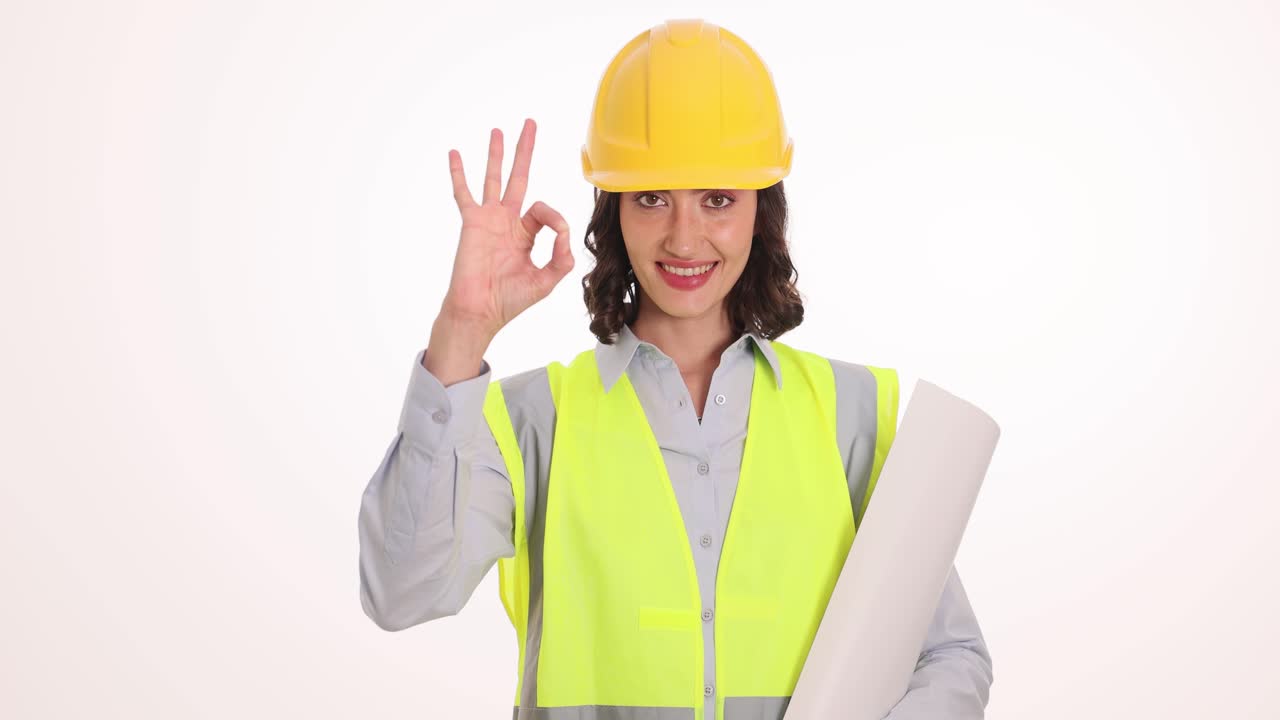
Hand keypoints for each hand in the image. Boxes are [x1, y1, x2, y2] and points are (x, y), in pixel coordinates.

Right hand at [439, 118, 574, 336]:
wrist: (480, 310)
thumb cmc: (509, 300)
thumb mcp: (546, 280)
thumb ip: (562, 258)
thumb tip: (566, 233)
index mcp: (525, 234)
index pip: (544, 210)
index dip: (555, 218)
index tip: (559, 235)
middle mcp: (507, 222)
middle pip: (518, 177)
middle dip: (524, 151)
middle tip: (529, 124)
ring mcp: (488, 219)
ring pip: (493, 178)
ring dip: (496, 154)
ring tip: (498, 130)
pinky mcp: (472, 222)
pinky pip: (464, 193)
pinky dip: (459, 173)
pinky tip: (455, 153)